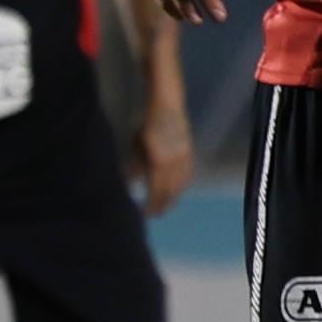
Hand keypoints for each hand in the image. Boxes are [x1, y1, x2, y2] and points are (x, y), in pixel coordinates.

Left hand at [132, 100, 194, 216]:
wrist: (168, 107)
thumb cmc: (147, 125)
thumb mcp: (136, 145)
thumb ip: (135, 166)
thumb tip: (131, 183)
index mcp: (160, 163)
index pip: (157, 191)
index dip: (152, 204)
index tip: (146, 214)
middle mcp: (175, 164)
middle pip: (171, 191)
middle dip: (164, 204)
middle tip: (157, 215)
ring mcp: (185, 159)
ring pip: (181, 184)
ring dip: (174, 197)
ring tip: (168, 205)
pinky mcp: (190, 154)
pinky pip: (188, 175)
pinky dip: (183, 185)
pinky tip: (179, 188)